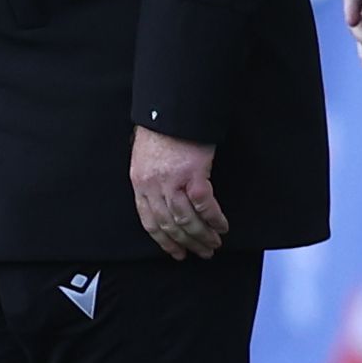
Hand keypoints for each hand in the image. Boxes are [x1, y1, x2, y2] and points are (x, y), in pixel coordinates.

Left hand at [129, 125, 226, 261]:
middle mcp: (153, 185)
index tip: (175, 253)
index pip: (149, 220)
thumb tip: (164, 200)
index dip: (163, 240)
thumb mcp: (147, 158)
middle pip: (169, 224)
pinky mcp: (193, 174)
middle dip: (186, 242)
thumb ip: (152, 180)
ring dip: (202, 235)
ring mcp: (172, 181)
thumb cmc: (162, 130)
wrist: (172, 109)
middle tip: (202, 253)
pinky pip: (204, 205)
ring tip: (213, 244)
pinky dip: (214, 219)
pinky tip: (222, 226)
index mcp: (139, 182)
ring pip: (186, 219)